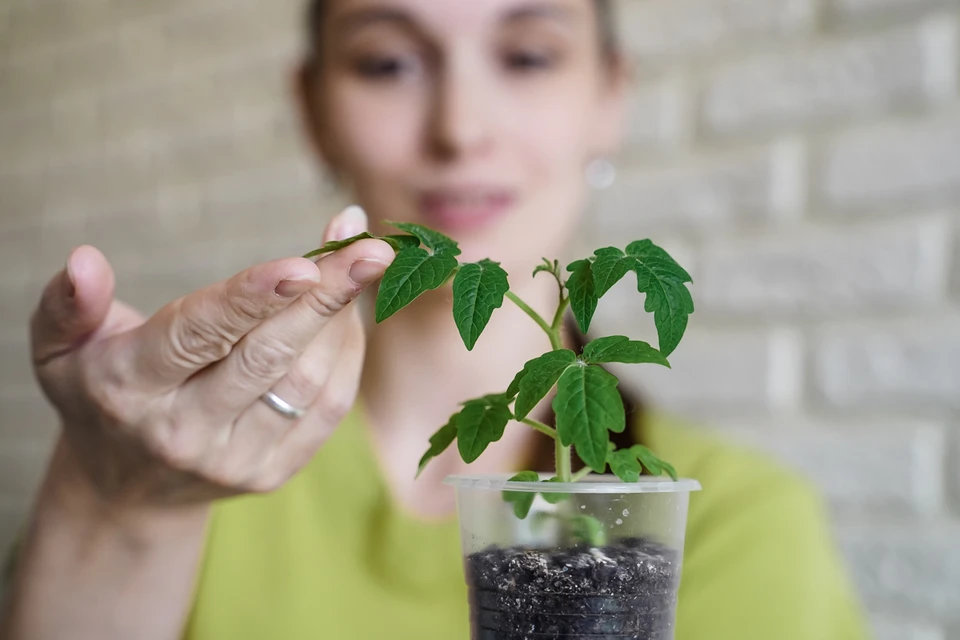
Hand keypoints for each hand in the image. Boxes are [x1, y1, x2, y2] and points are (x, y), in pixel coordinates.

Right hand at [29, 206, 393, 506]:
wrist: (125, 487)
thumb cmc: (100, 391)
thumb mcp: (60, 347)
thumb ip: (69, 304)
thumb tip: (85, 260)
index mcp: (129, 389)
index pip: (197, 335)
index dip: (252, 297)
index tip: (305, 262)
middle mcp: (184, 431)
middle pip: (267, 357)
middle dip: (325, 298)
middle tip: (372, 247)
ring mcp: (234, 460)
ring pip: (308, 383)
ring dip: (343, 319)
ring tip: (363, 263)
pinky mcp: (272, 474)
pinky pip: (329, 410)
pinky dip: (349, 355)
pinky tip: (352, 312)